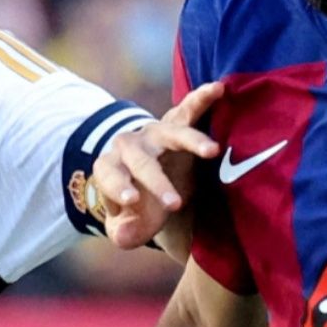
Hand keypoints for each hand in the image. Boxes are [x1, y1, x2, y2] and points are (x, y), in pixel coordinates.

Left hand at [93, 81, 224, 250]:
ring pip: (170, 134)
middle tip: (176, 204)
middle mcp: (129, 146)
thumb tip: (125, 237)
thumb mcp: (129, 224)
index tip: (132, 201)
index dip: (118, 187)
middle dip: (157, 182)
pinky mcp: (175, 123)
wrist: (147, 181)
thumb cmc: (138, 205)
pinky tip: (218, 89)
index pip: (109, 175)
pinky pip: (188, 109)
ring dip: (191, 141)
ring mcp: (153, 133)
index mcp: (109, 168)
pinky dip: (201, 99)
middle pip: (141, 161)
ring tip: (212, 151)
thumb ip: (125, 232)